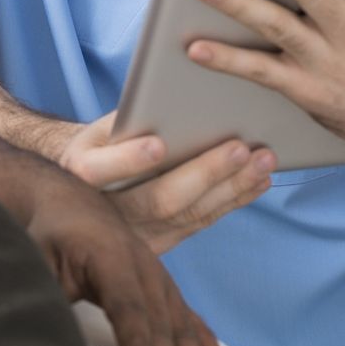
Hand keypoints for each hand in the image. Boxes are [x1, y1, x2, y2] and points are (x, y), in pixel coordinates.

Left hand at [23, 172, 228, 345]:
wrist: (71, 204)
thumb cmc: (48, 235)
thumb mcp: (36, 257)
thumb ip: (43, 291)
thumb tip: (44, 329)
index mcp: (108, 252)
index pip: (127, 306)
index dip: (137, 345)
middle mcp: (143, 264)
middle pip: (160, 322)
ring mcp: (160, 278)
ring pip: (182, 326)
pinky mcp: (166, 292)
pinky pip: (193, 324)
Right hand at [59, 112, 274, 253]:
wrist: (85, 191)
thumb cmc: (99, 147)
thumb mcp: (99, 130)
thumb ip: (126, 120)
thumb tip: (170, 100)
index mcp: (81, 175)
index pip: (99, 172)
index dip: (128, 160)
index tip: (158, 144)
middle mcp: (107, 214)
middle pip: (159, 200)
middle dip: (205, 173)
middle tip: (241, 148)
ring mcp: (137, 236)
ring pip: (188, 216)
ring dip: (231, 188)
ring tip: (263, 160)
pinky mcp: (161, 245)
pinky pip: (201, 223)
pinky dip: (233, 201)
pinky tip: (258, 181)